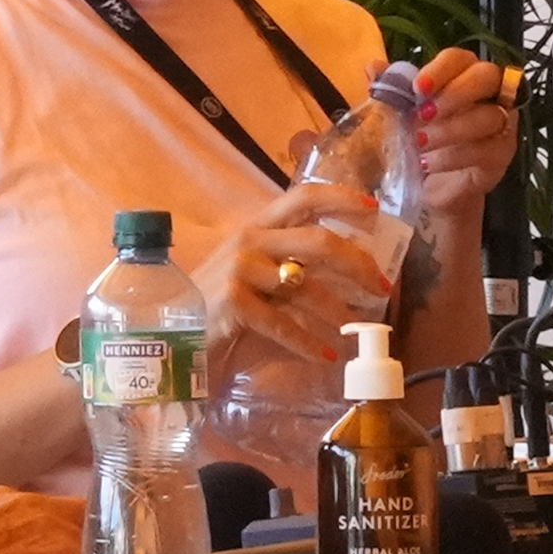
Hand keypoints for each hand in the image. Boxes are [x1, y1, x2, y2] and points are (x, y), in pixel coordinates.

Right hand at [189, 179, 396, 364]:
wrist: (170, 329)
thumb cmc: (218, 300)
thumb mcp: (252, 269)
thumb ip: (287, 259)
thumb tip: (348, 264)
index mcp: (258, 225)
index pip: (304, 197)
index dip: (342, 198)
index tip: (375, 211)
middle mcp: (250, 240)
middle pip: (318, 242)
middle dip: (358, 263)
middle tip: (382, 286)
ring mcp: (240, 270)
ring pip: (306, 287)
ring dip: (339, 312)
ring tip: (356, 331)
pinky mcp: (233, 302)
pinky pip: (284, 324)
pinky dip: (310, 343)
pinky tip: (326, 356)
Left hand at [405, 47, 520, 220]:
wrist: (433, 186)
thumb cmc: (422, 140)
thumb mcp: (400, 115)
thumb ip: (390, 90)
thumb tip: (372, 66)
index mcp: (462, 75)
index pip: (460, 58)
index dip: (441, 69)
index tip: (418, 87)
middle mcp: (489, 93)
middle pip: (487, 76)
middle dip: (455, 93)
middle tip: (423, 114)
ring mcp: (501, 123)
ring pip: (488, 116)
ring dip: (450, 129)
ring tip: (419, 142)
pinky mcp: (501, 154)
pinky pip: (486, 150)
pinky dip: (453, 157)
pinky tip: (429, 163)